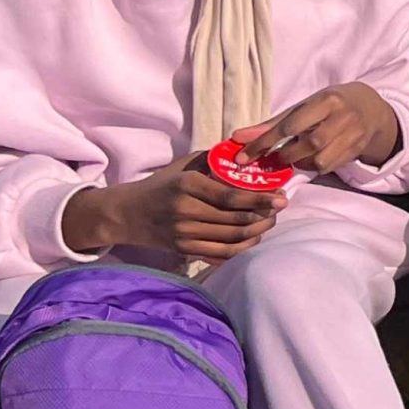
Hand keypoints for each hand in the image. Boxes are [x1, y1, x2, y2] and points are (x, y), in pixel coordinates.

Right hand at [62, 153, 283, 262]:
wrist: (127, 214)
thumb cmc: (162, 185)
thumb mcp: (183, 166)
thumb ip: (213, 160)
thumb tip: (247, 153)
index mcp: (188, 185)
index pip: (230, 196)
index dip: (259, 199)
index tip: (280, 197)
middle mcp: (186, 211)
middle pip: (235, 220)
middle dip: (264, 216)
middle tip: (279, 209)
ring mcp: (185, 234)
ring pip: (232, 239)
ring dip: (257, 232)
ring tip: (270, 222)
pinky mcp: (185, 250)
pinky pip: (221, 254)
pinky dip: (242, 248)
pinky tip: (253, 238)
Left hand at [233, 82, 400, 172]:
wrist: (369, 109)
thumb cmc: (328, 106)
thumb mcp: (302, 107)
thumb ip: (271, 124)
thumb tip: (238, 138)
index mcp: (325, 101)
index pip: (289, 125)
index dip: (264, 143)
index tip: (243, 157)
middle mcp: (341, 117)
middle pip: (308, 144)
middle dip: (286, 155)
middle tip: (276, 157)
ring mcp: (352, 135)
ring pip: (320, 161)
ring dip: (301, 163)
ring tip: (295, 157)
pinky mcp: (356, 151)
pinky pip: (329, 168)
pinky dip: (314, 167)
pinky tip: (310, 159)